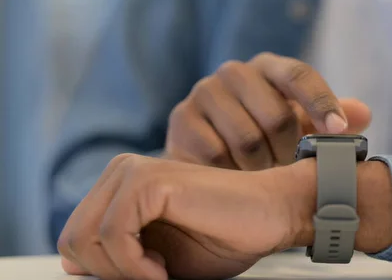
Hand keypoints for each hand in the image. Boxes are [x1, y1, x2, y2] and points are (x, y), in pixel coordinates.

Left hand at [57, 153, 309, 279]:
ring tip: (160, 272)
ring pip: (84, 239)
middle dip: (108, 273)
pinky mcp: (149, 181)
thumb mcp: (157, 257)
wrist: (271, 214)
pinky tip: (161, 268)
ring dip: (122, 272)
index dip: (104, 272)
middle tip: (153, 276)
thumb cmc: (223, 236)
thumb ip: (115, 257)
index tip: (146, 275)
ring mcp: (133, 172)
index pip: (75, 238)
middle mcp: (121, 172)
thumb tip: (71, 266)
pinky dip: (133, 266)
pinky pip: (111, 235)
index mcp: (121, 186)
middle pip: (73, 240)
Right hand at [165, 52, 370, 169]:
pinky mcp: (181, 119)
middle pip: (277, 116)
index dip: (321, 103)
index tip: (337, 131)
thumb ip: (332, 118)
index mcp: (268, 67)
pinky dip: (232, 174)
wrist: (209, 155)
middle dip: (289, 152)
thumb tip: (364, 113)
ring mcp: (204, 93)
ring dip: (262, 169)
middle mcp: (234, 72)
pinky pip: (217, 155)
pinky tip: (236, 178)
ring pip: (248, 140)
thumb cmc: (265, 136)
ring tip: (263, 175)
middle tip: (288, 170)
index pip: (299, 75)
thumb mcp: (301, 126)